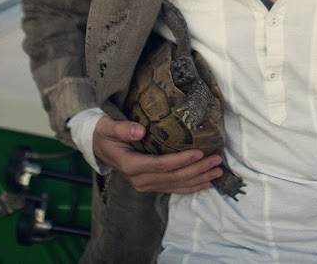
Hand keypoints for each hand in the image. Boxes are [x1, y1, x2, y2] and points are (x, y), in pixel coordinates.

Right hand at [91, 116, 222, 193]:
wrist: (98, 145)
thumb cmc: (105, 132)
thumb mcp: (108, 127)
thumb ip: (122, 128)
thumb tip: (139, 130)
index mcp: (131, 166)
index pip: (161, 165)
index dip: (181, 161)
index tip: (199, 153)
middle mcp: (140, 179)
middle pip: (173, 177)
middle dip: (197, 170)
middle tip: (217, 161)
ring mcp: (146, 184)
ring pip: (176, 185)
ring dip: (199, 180)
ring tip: (218, 172)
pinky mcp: (151, 184)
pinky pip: (174, 188)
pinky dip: (191, 187)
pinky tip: (206, 183)